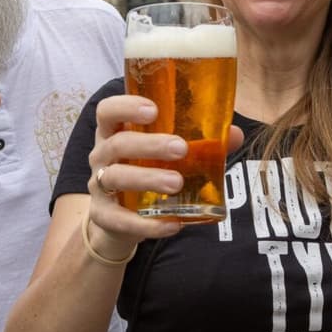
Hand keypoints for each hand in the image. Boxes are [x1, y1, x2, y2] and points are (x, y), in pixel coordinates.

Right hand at [80, 93, 244, 257]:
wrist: (119, 221)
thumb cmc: (145, 174)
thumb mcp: (165, 156)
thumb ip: (198, 143)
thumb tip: (233, 135)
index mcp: (115, 133)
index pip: (108, 111)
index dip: (126, 106)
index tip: (153, 109)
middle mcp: (101, 156)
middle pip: (117, 144)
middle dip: (149, 145)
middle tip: (181, 149)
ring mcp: (98, 187)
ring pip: (115, 178)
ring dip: (147, 178)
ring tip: (177, 183)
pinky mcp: (102, 216)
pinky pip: (119, 219)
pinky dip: (145, 224)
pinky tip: (172, 224)